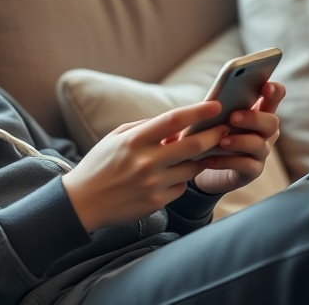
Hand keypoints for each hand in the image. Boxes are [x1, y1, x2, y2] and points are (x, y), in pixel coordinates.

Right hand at [62, 101, 228, 231]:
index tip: (216, 105)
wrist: (82, 202)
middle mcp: (146, 161)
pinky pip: (181, 187)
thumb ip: (145, 126)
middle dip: (214, 135)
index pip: (174, 120)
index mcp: (134, 140)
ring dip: (198, 160)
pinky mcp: (156, 202)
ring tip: (196, 154)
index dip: (198, 111)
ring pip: (192, 168)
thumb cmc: (100, 164)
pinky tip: (169, 177)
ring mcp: (152, 184)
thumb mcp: (116, 137)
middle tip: (225, 128)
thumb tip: (176, 122)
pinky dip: (180, 180)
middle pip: (193, 145)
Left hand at [191, 81, 285, 194]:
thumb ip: (216, 107)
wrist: (201, 164)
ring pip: (259, 145)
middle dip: (253, 118)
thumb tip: (211, 102)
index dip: (274, 91)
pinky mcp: (252, 171)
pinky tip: (208, 159)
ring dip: (240, 141)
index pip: (274, 97)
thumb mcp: (211, 117)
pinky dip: (226, 161)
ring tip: (221, 141)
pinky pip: (245, 165)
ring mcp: (260, 152)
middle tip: (233, 117)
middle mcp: (264, 131)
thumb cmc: (209, 132)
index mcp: (258, 111)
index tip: (265, 86)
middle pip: (271, 122)